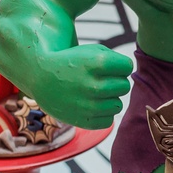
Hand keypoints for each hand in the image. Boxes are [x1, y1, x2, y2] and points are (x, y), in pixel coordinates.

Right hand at [10, 44, 132, 129]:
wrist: (40, 78)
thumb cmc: (71, 62)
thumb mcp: (92, 51)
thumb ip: (117, 60)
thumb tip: (132, 76)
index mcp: (97, 63)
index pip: (127, 67)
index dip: (118, 65)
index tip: (105, 66)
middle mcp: (94, 85)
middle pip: (124, 86)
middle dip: (114, 81)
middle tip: (97, 79)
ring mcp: (89, 105)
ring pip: (118, 104)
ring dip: (108, 98)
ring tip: (92, 92)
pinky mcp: (86, 121)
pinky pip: (109, 119)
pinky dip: (101, 114)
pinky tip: (88, 105)